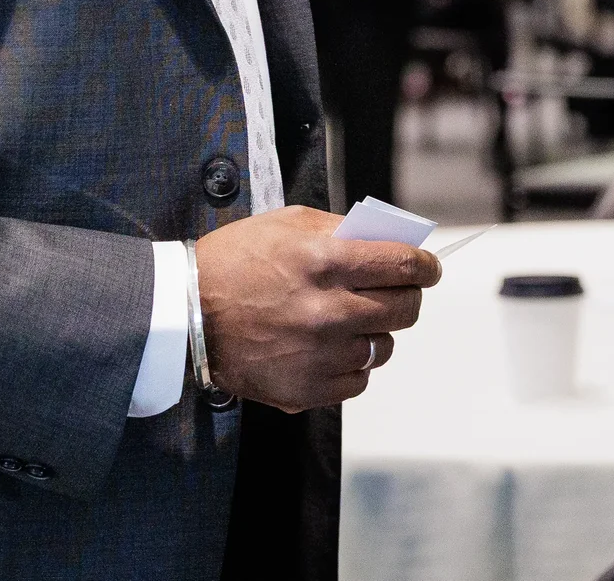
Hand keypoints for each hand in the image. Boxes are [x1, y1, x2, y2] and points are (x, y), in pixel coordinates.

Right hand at [194, 206, 440, 411]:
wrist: (185, 312)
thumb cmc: (236, 262)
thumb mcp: (289, 223)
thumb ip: (344, 231)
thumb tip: (391, 242)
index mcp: (325, 260)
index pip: (405, 265)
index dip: (425, 266)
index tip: (428, 269)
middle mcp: (327, 310)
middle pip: (404, 309)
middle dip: (407, 297)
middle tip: (397, 293)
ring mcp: (318, 354)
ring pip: (383, 347)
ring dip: (375, 332)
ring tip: (350, 321)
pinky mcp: (305, 389)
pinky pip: (358, 380)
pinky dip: (351, 365)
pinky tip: (331, 348)